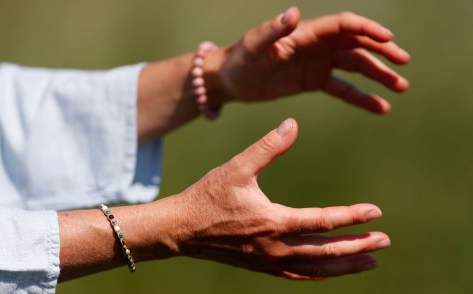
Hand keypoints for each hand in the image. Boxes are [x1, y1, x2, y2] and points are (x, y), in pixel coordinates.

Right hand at [175, 118, 389, 279]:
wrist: (181, 229)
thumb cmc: (208, 196)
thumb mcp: (237, 167)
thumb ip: (268, 147)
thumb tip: (293, 124)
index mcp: (273, 222)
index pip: (323, 222)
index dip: (352, 216)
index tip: (376, 212)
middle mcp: (275, 247)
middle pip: (326, 252)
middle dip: (358, 247)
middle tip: (384, 242)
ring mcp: (269, 261)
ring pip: (316, 269)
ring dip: (344, 265)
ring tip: (369, 262)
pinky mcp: (261, 266)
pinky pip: (297, 275)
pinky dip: (319, 275)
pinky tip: (330, 272)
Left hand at [209, 8, 409, 112]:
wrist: (232, 79)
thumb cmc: (241, 58)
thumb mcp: (254, 45)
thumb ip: (273, 30)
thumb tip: (292, 13)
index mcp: (306, 32)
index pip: (344, 25)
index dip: (367, 29)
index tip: (389, 40)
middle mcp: (317, 44)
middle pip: (357, 44)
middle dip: (382, 52)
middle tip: (403, 63)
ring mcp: (318, 63)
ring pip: (355, 67)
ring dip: (378, 75)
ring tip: (400, 87)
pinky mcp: (313, 81)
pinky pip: (342, 88)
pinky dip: (361, 97)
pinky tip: (379, 107)